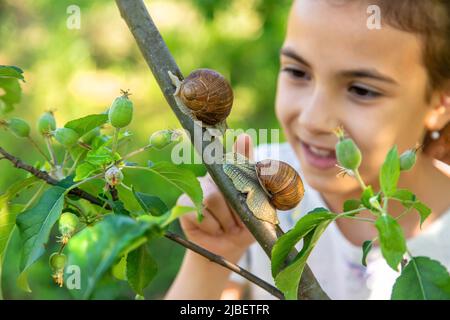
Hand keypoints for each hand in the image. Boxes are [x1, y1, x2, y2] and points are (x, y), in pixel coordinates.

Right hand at [177, 134, 255, 260]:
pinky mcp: (183, 203)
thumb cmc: (244, 228)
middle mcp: (214, 178)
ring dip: (224, 220)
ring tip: (226, 227)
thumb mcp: (257, 211)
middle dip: (235, 208)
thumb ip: (260, 190)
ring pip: (212, 197)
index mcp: (233, 177)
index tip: (245, 138)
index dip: (240, 149)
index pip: (237, 160)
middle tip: (239, 222)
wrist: (226, 251)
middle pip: (225, 182)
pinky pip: (198, 211)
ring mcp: (197, 188)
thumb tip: (270, 169)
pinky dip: (210, 225)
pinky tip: (212, 230)